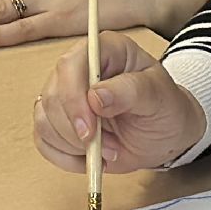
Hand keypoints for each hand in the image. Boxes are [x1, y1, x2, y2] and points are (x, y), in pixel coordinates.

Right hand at [32, 31, 205, 173]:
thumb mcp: (159, 97)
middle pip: (53, 96)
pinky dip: (65, 157)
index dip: (73, 99)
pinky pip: (44, 141)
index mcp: (104, 50)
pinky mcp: (58, 122)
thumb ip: (131, 91)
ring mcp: (65, 96)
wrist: (165, 135)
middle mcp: (78, 69)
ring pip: (44, 120)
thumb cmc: (166, 109)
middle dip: (77, 131)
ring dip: (74, 146)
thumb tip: (96, 96)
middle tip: (109, 149)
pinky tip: (91, 159)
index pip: (70, 65)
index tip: (90, 131)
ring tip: (109, 151)